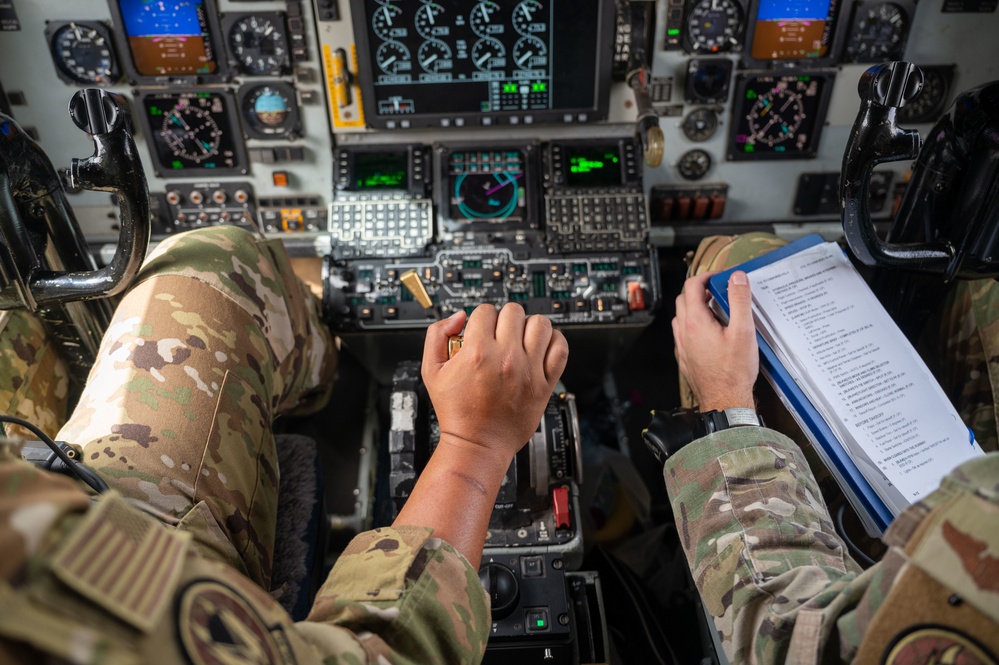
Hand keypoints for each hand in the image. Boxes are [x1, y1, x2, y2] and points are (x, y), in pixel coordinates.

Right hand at [422, 304, 568, 461]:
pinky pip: (560, 348)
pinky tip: (541, 346)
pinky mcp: (545, 384)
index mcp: (477, 353)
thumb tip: (459, 317)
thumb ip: (437, 335)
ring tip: (522, 338)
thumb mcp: (431, 371)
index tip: (482, 330)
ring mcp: (528, 370)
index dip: (481, 318)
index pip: (485, 310)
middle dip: (504, 319)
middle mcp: (506, 358)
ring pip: (540, 323)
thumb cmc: (456, 412)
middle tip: (500, 334)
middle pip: (513, 311)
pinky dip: (554, 341)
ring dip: (530, 326)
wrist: (477, 444)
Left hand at [672, 271, 757, 410]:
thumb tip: (737, 278)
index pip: (692, 286)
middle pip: (683, 299)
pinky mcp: (684, 357)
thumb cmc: (734, 371)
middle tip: (718, 292)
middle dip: (700, 291)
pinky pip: (683, 334)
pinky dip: (694, 325)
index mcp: (695, 321)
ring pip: (681, 317)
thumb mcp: (743, 331)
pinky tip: (711, 333)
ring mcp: (681, 346)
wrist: (725, 401)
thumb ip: (739, 301)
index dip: (706, 277)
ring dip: (695, 308)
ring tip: (716, 311)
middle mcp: (683, 332)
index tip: (719, 278)